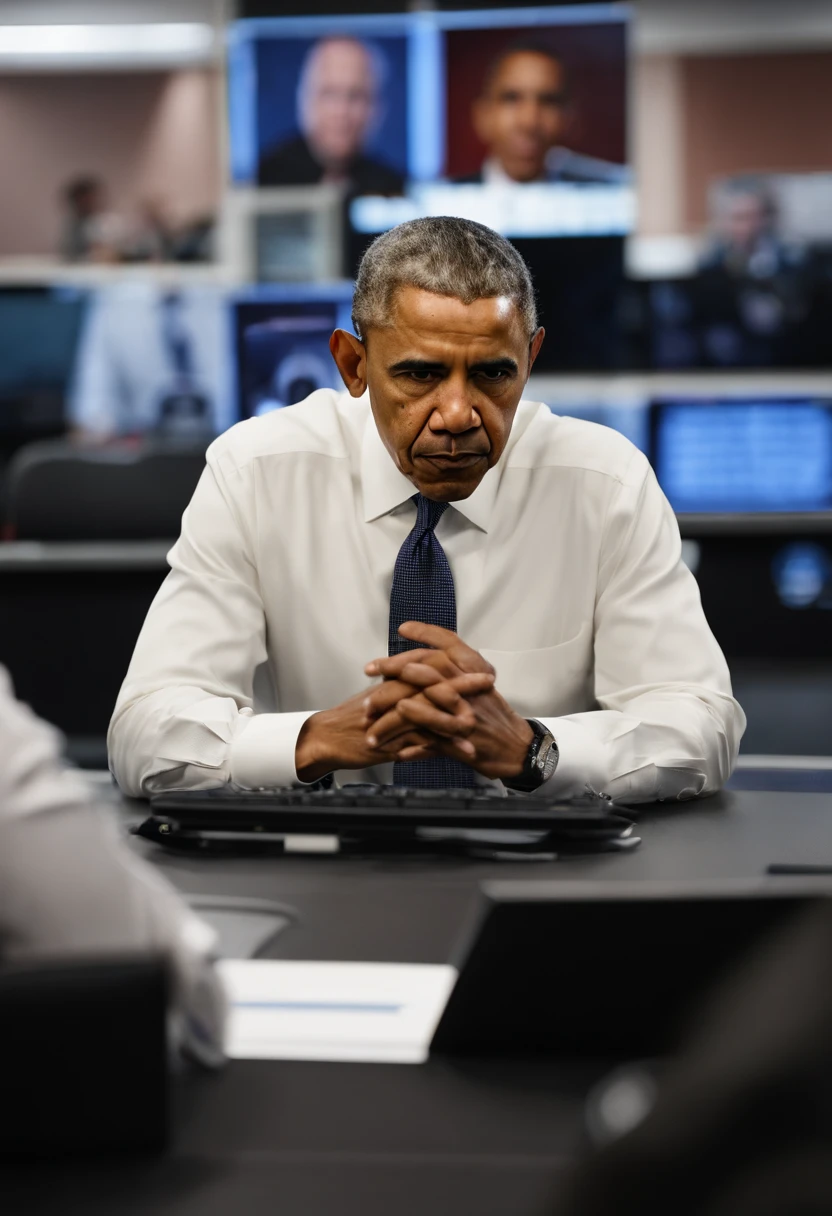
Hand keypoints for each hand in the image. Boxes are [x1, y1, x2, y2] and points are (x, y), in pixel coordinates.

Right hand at [294, 671, 493, 783]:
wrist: (325, 737)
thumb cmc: (351, 720)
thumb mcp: (378, 697)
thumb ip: (400, 690)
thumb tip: (420, 684)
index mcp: (392, 683)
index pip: (427, 668)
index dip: (452, 665)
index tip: (475, 664)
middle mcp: (393, 696)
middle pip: (432, 685)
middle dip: (462, 685)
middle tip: (487, 684)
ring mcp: (391, 719)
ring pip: (428, 714)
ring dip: (455, 720)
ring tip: (477, 726)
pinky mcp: (389, 741)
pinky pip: (418, 742)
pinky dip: (440, 747)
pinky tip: (457, 751)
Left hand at [364, 623, 533, 780]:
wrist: (517, 747)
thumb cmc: (494, 716)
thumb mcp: (478, 685)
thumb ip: (454, 672)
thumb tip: (421, 662)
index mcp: (474, 673)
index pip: (450, 644)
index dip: (426, 634)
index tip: (403, 629)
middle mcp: (469, 689)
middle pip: (428, 669)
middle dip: (394, 668)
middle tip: (370, 668)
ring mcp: (465, 715)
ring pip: (424, 706)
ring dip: (394, 709)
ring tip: (372, 709)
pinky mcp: (462, 742)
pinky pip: (431, 741)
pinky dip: (412, 746)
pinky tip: (395, 749)